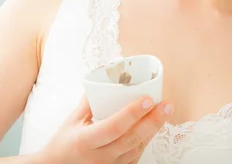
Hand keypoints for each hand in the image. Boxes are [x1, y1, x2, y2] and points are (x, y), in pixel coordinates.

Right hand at [41, 96, 173, 163]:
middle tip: (167, 105)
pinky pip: (135, 157)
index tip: (148, 99)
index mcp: (86, 141)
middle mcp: (99, 158)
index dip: (132, 113)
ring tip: (164, 112)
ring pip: (137, 149)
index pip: (114, 127)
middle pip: (131, 139)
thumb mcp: (73, 119)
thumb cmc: (64, 142)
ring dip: (152, 131)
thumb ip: (90, 100)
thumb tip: (106, 76)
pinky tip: (153, 128)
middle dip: (153, 121)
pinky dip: (145, 142)